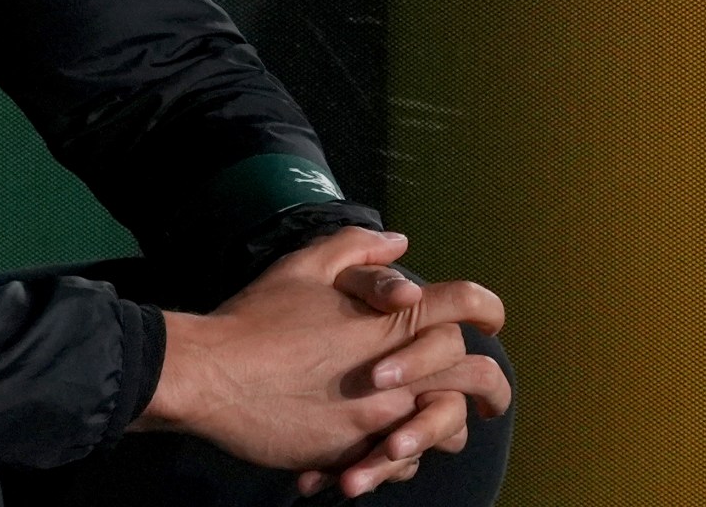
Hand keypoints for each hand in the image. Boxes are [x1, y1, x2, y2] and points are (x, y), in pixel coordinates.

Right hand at [136, 228, 507, 491]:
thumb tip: (398, 243)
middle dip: (494, 387)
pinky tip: (385, 450)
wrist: (211, 376)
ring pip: (447, 428)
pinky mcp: (354, 451)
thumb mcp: (304, 266)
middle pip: (476, 376)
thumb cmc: (256, 318)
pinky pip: (401, 463)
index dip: (487, 307)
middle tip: (492, 397)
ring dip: (448, 426)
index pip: (464, 305)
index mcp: (389, 320)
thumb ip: (355, 247)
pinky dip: (400, 457)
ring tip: (440, 427)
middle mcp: (396, 370)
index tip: (491, 320)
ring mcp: (378, 415)